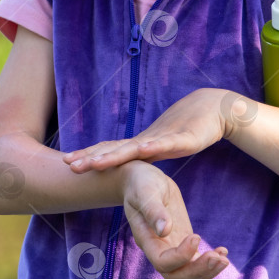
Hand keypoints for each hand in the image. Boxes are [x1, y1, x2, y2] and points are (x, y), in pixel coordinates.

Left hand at [63, 88, 252, 171]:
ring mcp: (162, 139)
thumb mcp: (159, 147)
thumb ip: (142, 156)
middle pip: (114, 150)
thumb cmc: (184, 130)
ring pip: (134, 148)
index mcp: (139, 145)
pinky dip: (154, 146)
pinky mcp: (182, 139)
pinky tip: (142, 148)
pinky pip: (166, 144)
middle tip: (69, 164)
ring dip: (114, 156)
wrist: (211, 109)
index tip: (67, 162)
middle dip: (90, 158)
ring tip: (95, 163)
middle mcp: (145, 141)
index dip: (88, 156)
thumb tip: (125, 168)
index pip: (108, 151)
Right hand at [120, 161, 229, 278]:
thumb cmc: (141, 183)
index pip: (162, 262)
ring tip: (224, 259)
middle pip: (176, 276)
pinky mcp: (181, 242)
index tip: (196, 236)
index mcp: (145, 239)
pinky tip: (223, 252)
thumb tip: (165, 230)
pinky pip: (195, 262)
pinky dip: (210, 262)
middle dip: (198, 271)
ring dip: (207, 271)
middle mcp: (157, 249)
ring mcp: (170, 247)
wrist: (143, 181)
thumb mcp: (145, 191)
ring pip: (187, 274)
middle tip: (218, 258)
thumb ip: (153, 210)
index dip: (181, 256)